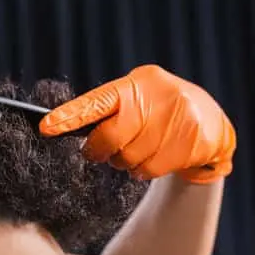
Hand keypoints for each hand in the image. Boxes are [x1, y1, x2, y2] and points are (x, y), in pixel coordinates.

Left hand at [39, 65, 235, 182]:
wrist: (210, 122)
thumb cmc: (157, 111)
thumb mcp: (136, 100)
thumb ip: (110, 112)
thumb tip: (72, 132)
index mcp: (136, 84)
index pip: (97, 101)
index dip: (70, 116)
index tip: (45, 127)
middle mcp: (157, 96)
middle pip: (110, 136)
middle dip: (98, 150)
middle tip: (98, 153)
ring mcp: (178, 118)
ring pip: (128, 158)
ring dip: (125, 162)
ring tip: (138, 150)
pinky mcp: (192, 140)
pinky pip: (149, 170)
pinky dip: (144, 171)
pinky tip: (155, 158)